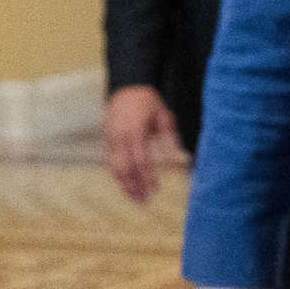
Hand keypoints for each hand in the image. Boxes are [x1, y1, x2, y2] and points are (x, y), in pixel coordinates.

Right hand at [104, 85, 182, 202]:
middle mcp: (120, 136)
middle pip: (125, 167)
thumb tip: (183, 158)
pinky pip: (110, 161)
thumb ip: (170, 137)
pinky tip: (126, 186)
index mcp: (136, 130)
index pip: (140, 160)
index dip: (146, 177)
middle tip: (144, 202)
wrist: (127, 87)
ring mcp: (111, 138)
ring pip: (115, 167)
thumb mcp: (164, 116)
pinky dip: (117, 175)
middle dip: (134, 186)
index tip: (154, 190)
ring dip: (124, 184)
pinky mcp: (107, 140)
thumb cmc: (150, 102)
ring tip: (135, 199)